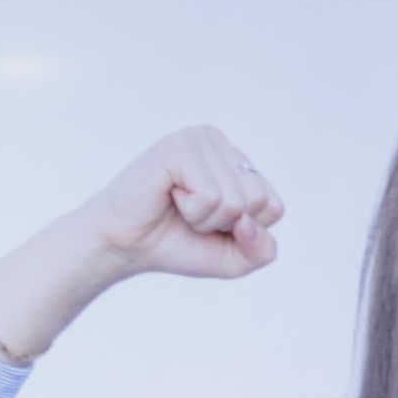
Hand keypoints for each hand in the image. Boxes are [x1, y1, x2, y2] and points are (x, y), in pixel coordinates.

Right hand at [74, 126, 282, 282]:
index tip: (209, 223)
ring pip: (237, 201)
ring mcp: (198, 139)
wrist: (125, 247)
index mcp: (235, 159)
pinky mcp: (178, 148)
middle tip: (190, 215)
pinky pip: (212, 197)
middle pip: (259, 200)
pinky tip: (169, 196)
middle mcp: (218, 141)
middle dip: (225, 224)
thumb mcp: (234, 258)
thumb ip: (263, 250)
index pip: (273, 206)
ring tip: (178, 205)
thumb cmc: (176, 244)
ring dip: (206, 219)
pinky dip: (192, 211)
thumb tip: (250, 222)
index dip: (243, 230)